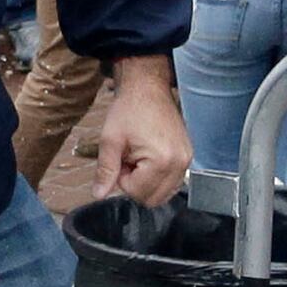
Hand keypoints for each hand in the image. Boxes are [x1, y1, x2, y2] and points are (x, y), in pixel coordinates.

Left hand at [95, 58, 193, 205]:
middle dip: (136, 184)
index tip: (122, 159)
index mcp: (162, 161)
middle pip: (153, 198)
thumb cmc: (129, 109)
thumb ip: (106, 170)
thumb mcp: (110, 140)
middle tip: (129, 160)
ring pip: (164, 193)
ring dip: (147, 181)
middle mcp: (180, 163)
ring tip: (139, 157)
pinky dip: (158, 176)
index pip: (138, 193)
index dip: (123, 179)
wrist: (147, 88)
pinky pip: (172, 181)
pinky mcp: (188, 155)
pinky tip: (149, 157)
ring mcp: (187, 160)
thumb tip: (99, 194)